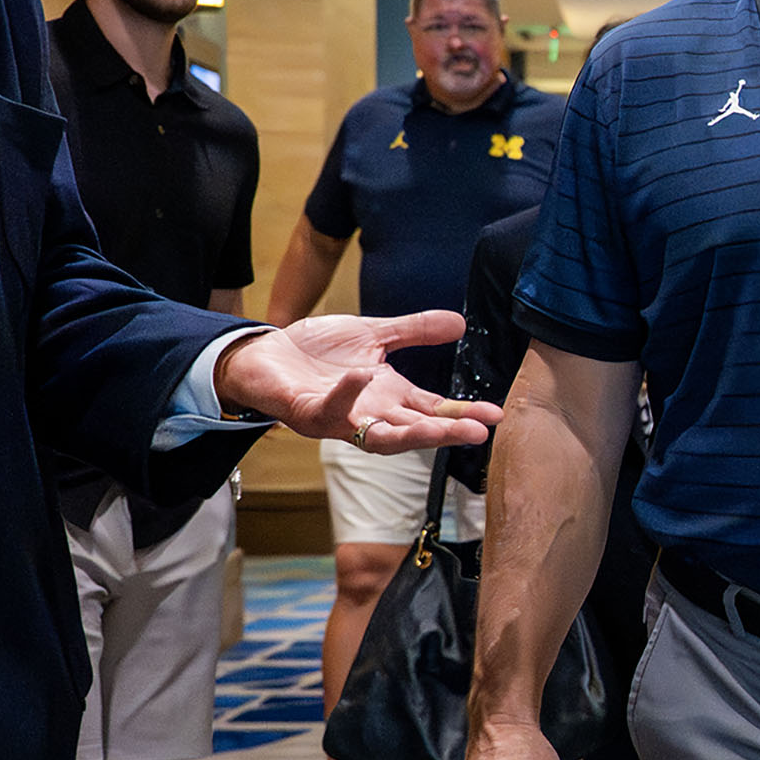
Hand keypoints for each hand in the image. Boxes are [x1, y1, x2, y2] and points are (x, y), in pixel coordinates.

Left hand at [215, 311, 500, 452]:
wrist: (264, 354)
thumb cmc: (316, 351)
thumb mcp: (373, 334)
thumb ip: (414, 331)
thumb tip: (461, 322)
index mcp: (388, 398)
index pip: (433, 412)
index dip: (463, 415)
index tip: (496, 415)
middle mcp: (368, 415)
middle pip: (413, 431)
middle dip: (444, 433)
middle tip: (477, 433)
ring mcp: (338, 417)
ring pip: (377, 437)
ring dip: (407, 435)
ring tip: (436, 428)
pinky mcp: (306, 411)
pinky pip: (329, 409)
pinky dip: (347, 394)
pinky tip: (365, 375)